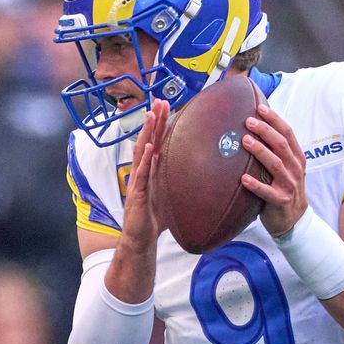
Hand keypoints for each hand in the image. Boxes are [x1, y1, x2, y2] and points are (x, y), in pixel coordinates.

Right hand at [122, 98, 170, 252]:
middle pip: (147, 141)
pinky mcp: (137, 195)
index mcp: (151, 172)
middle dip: (153, 121)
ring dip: (146, 133)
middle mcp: (142, 173)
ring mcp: (138, 183)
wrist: (140, 242)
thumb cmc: (155, 221)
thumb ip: (183, 184)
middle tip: (160, 101)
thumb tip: (207, 179)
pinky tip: (149, 147)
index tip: (166, 106)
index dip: (159, 124)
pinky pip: (141, 174)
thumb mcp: (173, 197)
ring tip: (151, 115)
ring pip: (141, 152)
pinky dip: (145, 160)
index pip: (155, 143)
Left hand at [240, 103, 308, 236]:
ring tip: (245, 141)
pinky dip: (255, 185)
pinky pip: (267, 192)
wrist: (293, 220)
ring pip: (276, 165)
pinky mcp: (280, 201)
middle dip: (265, 131)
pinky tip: (242, 178)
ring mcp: (289, 185)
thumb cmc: (283, 188)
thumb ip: (275, 151)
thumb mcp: (285, 168)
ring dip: (260, 151)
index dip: (275, 119)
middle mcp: (295, 169)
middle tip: (248, 121)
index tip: (260, 107)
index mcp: (297, 158)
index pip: (288, 133)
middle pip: (281, 145)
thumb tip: (254, 128)